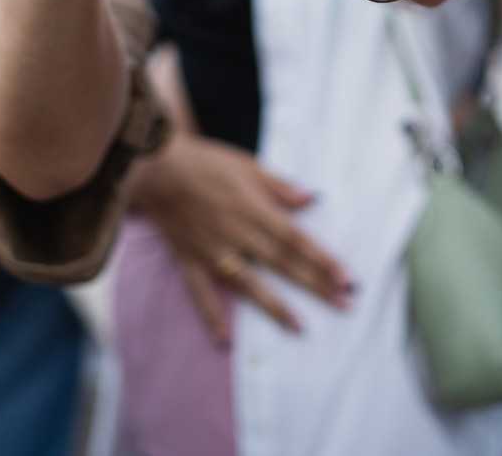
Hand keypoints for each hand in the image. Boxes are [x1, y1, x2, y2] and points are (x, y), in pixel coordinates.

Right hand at [129, 132, 352, 343]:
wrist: (153, 165)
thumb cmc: (203, 160)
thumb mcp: (247, 163)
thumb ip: (279, 185)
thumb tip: (312, 199)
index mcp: (253, 207)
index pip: (295, 239)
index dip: (323, 259)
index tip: (347, 278)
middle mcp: (236, 232)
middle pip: (282, 264)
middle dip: (315, 285)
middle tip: (344, 305)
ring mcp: (212, 249)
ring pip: (249, 284)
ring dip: (275, 307)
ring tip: (300, 328)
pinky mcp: (189, 259)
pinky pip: (201, 292)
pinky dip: (212, 316)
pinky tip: (225, 339)